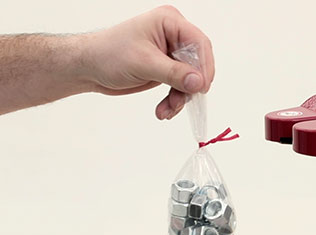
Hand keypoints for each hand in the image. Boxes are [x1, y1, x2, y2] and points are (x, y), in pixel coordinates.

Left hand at [84, 5, 214, 119]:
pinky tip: (164, 109)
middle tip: (180, 101)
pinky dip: (175, 100)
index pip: (199, 43)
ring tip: (167, 110)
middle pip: (198, 63)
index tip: (201, 87)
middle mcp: (173, 35)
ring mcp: (171, 53)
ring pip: (191, 78)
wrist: (89, 68)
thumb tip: (198, 82)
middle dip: (190, 86)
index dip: (204, 66)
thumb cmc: (108, 54)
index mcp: (169, 22)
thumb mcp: (144, 63)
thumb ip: (174, 73)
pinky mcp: (167, 68)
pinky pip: (181, 86)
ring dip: (181, 97)